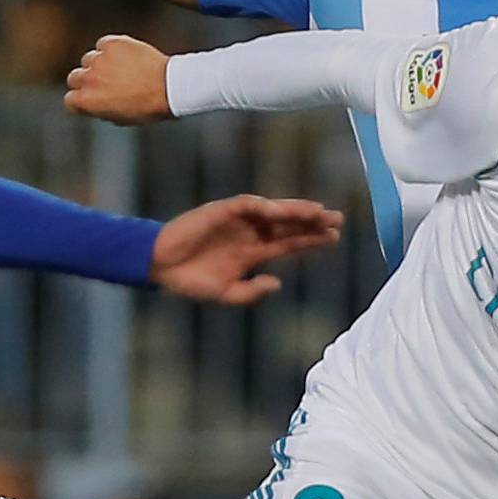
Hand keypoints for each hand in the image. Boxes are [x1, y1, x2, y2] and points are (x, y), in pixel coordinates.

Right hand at [65, 35, 170, 124]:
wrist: (170, 86)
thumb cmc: (150, 107)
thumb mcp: (124, 118)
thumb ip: (103, 110)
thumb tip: (96, 105)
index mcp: (87, 102)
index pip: (70, 100)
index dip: (82, 101)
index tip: (93, 101)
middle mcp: (88, 79)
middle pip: (76, 77)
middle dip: (87, 81)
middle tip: (107, 84)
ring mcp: (98, 59)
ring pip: (89, 59)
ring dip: (101, 64)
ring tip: (124, 71)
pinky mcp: (111, 43)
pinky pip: (104, 45)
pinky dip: (113, 50)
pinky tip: (129, 57)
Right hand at [150, 194, 343, 304]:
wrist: (158, 268)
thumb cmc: (189, 280)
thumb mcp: (226, 293)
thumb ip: (251, 291)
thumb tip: (277, 283)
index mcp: (254, 253)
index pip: (290, 243)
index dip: (311, 240)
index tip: (335, 238)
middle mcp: (250, 234)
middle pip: (289, 225)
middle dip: (313, 222)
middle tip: (338, 220)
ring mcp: (237, 221)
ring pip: (273, 212)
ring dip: (295, 211)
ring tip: (319, 212)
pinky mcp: (220, 211)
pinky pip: (247, 205)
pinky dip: (264, 206)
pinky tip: (281, 210)